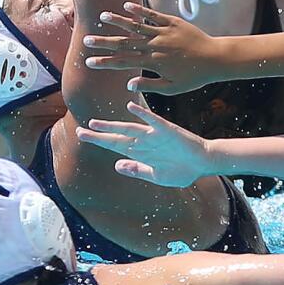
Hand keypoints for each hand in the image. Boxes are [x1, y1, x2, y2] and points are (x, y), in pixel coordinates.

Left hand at [77, 102, 212, 187]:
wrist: (203, 163)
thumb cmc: (182, 170)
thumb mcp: (157, 176)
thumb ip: (138, 171)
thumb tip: (117, 165)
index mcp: (140, 153)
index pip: (115, 145)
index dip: (99, 140)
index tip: (82, 135)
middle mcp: (144, 142)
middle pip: (117, 137)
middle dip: (99, 134)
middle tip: (80, 131)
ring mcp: (154, 135)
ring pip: (130, 129)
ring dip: (113, 126)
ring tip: (96, 123)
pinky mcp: (167, 130)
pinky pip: (152, 121)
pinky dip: (142, 115)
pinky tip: (130, 108)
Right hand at [84, 2, 222, 93]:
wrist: (216, 58)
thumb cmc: (194, 77)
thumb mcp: (172, 87)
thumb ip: (150, 85)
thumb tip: (128, 85)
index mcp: (153, 63)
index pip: (124, 62)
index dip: (105, 62)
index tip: (89, 61)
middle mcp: (155, 46)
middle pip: (125, 43)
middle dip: (104, 42)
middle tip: (86, 40)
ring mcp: (163, 33)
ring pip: (136, 26)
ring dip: (118, 21)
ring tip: (102, 16)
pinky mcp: (172, 23)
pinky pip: (153, 16)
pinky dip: (140, 10)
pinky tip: (126, 5)